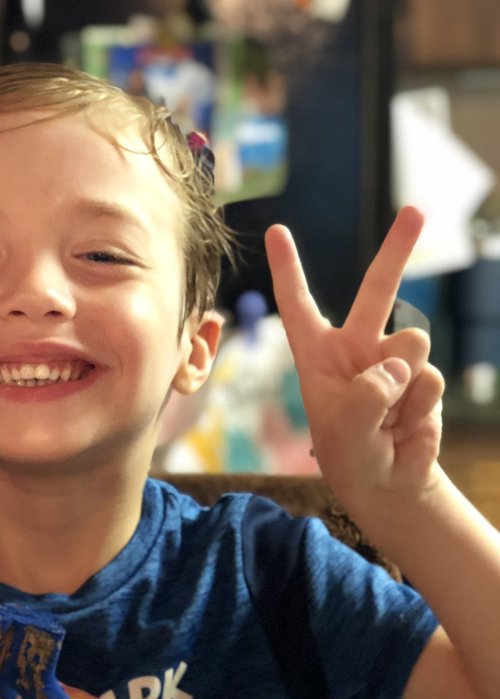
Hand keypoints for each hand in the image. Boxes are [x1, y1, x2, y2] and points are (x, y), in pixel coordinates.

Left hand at [265, 207, 443, 506]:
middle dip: (398, 249)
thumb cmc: (350, 455)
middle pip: (378, 289)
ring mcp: (393, 359)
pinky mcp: (422, 377)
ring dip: (403, 387)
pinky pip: (429, 379)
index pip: (299, 306)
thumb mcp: (345, 430)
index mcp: (318, 355)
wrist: (386, 482)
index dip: (287, 269)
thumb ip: (369, 395)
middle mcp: (357, 348)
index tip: (275, 231)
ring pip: (412, 345)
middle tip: (416, 210)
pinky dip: (418, 407)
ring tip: (387, 419)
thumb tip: (401, 366)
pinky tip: (404, 426)